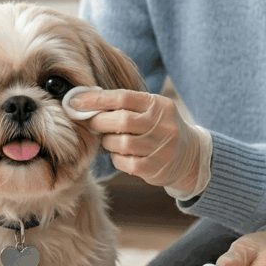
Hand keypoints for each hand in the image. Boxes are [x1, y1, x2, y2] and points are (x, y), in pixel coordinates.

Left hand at [70, 89, 207, 195]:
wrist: (190, 156)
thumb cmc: (159, 128)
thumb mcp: (150, 109)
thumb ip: (124, 104)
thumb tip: (84, 100)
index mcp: (158, 105)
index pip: (123, 97)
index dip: (96, 99)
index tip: (75, 101)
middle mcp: (162, 125)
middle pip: (120, 120)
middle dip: (99, 122)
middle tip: (92, 124)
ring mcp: (161, 148)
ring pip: (120, 143)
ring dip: (108, 142)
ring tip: (111, 140)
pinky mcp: (156, 168)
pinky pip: (125, 163)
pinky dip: (117, 158)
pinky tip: (122, 154)